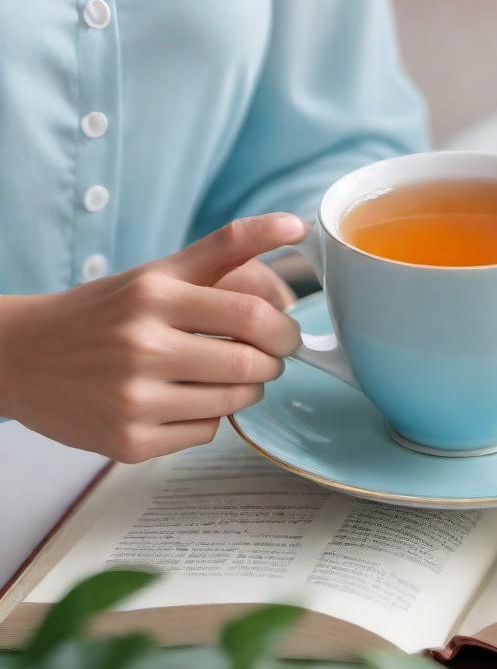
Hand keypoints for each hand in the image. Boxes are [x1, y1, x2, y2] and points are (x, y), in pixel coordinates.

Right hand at [0, 214, 307, 461]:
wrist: (23, 357)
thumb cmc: (106, 311)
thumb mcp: (162, 270)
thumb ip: (232, 246)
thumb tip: (296, 226)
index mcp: (155, 295)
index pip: (252, 316)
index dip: (285, 329)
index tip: (286, 331)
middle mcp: (142, 347)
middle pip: (251, 365)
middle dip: (273, 361)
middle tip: (267, 355)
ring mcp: (133, 400)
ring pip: (234, 402)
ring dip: (246, 389)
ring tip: (228, 373)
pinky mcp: (129, 443)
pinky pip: (205, 432)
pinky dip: (209, 416)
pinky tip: (185, 398)